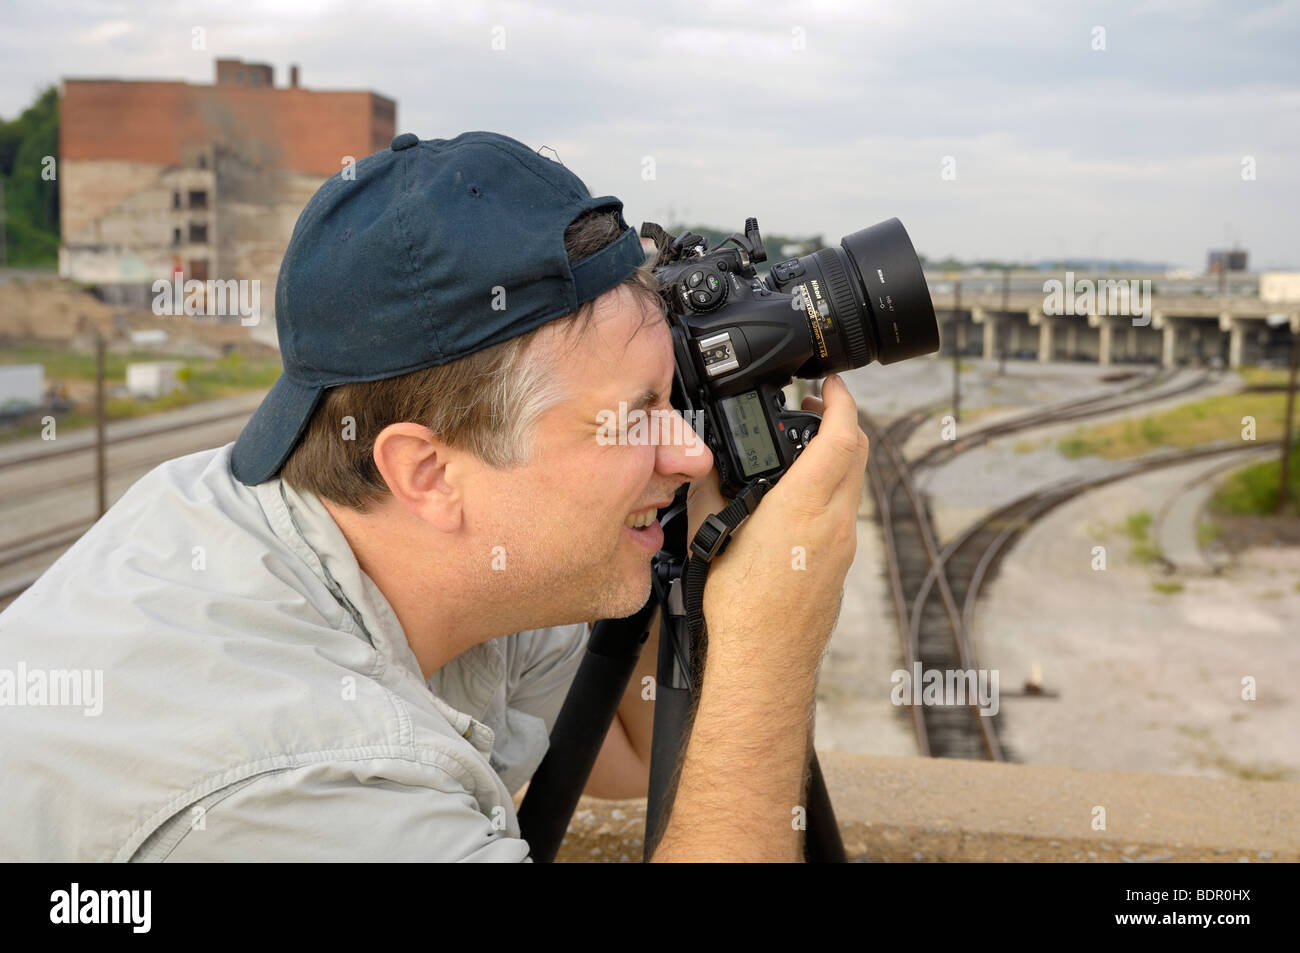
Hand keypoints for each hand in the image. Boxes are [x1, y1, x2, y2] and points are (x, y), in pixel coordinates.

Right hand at [698, 374, 868, 676]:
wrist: (766, 662)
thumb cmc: (740, 609)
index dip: (840, 400)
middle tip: (814, 408)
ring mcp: (844, 546)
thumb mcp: (712, 536)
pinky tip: (800, 499)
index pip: (841, 436)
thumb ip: (711, 490)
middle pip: (858, 454)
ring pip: (854, 484)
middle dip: (841, 421)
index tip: (831, 382)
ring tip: (803, 451)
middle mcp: (835, 522)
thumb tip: (707, 464)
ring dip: (838, 457)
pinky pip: (846, 514)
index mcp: (804, 506)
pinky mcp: (842, 567)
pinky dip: (832, 490)